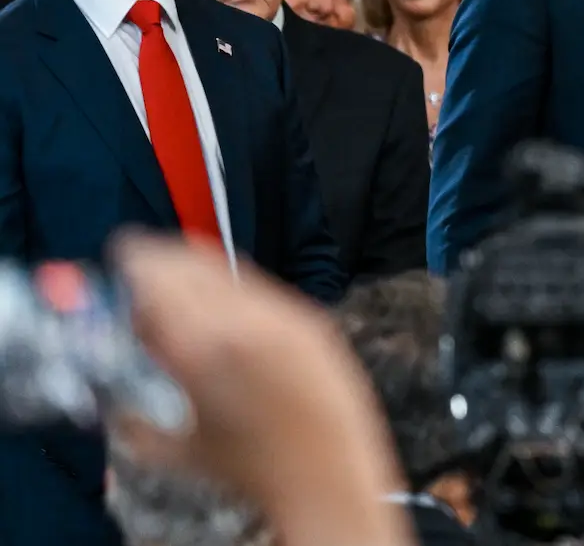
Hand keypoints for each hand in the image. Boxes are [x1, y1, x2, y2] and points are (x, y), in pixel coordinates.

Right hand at [109, 233, 411, 545]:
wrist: (324, 468)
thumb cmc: (247, 466)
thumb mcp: (175, 444)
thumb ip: (133, 411)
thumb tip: (117, 377)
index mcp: (198, 351)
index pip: (156, 281)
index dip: (134, 263)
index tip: (122, 256)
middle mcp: (241, 322)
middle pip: (189, 265)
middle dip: (160, 260)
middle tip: (142, 262)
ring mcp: (281, 315)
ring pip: (226, 270)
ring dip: (196, 268)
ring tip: (180, 279)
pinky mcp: (310, 317)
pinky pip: (262, 285)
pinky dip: (233, 285)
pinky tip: (224, 302)